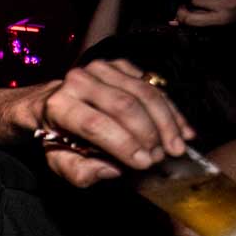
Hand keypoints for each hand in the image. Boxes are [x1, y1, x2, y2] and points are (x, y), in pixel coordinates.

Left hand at [37, 59, 195, 186]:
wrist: (54, 103)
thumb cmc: (58, 137)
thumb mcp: (60, 161)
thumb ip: (80, 171)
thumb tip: (113, 169)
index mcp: (58, 105)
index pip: (94, 124)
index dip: (123, 144)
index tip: (144, 163)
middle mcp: (77, 81)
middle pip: (124, 106)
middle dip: (148, 134)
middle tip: (163, 157)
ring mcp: (100, 69)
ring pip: (143, 93)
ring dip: (165, 122)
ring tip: (177, 146)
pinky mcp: (119, 65)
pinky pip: (152, 85)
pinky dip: (170, 110)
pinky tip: (181, 131)